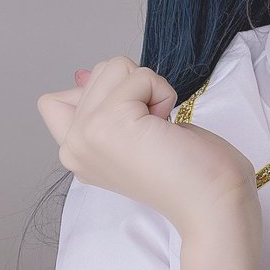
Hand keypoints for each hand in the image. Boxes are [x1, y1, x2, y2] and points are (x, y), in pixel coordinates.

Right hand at [37, 57, 260, 233]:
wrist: (213, 202)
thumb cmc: (190, 172)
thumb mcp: (136, 131)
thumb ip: (104, 105)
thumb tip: (84, 73)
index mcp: (77, 153)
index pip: (56, 100)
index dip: (105, 95)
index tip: (134, 125)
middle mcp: (72, 147)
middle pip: (97, 73)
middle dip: (136, 89)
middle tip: (153, 132)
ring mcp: (84, 135)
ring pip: (115, 67)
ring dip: (150, 89)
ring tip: (159, 130)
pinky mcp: (106, 123)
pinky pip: (138, 75)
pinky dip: (162, 92)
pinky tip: (167, 128)